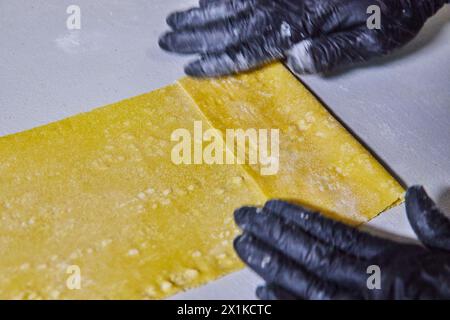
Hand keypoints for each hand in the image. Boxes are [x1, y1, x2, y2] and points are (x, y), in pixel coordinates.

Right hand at [159, 0, 446, 76]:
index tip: (188, 67)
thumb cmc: (392, 3)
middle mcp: (280, 3)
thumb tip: (295, 62)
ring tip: (174, 19)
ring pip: (230, 1)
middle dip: (194, 34)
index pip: (247, 48)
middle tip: (165, 39)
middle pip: (229, 23)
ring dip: (200, 13)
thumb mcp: (375, 36)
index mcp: (298, 26)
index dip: (216, 60)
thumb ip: (334, 52)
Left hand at [233, 186, 449, 298]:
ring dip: (271, 263)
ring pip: (305, 283)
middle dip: (273, 235)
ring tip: (244, 246)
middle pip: (311, 255)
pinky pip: (310, 312)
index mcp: (389, 263)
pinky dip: (284, 302)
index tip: (273, 207)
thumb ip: (432, 226)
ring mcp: (354, 307)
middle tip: (243, 217)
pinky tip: (261, 290)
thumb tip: (415, 192)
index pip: (335, 235)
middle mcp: (365, 285)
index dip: (301, 220)